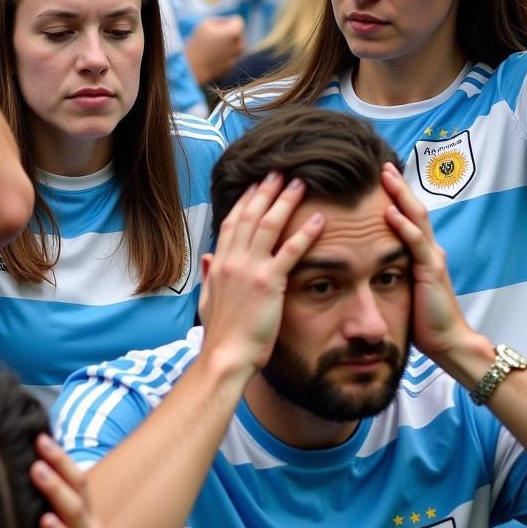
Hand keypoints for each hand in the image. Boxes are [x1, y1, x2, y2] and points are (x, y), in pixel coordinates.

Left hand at [31, 436, 153, 527]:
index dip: (61, 458)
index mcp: (87, 526)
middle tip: (37, 438)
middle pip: (77, 488)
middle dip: (58, 461)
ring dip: (55, 489)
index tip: (40, 433)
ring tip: (37, 469)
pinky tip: (45, 521)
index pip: (76, 483)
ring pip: (73, 514)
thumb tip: (15, 511)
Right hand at [185, 15, 245, 82]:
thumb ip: (220, 21)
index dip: (225, 22)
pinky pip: (230, 58)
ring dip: (227, 45)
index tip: (215, 28)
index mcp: (235, 32)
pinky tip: (212, 59)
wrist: (192, 70)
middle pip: (237, 34)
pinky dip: (224, 57)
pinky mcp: (232, 69)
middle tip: (212, 38)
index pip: (237, 21)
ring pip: (235, 46)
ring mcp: (237, 59)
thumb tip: (227, 25)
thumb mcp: (205, 24)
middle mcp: (240, 45)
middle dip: (228, 34)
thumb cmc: (198, 44)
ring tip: (212, 49)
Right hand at [199, 173, 323, 376]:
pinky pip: (290, 251)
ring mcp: (249, 269)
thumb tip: (207, 257)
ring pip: (269, 225)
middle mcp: (231, 260)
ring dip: (285, 201)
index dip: (245, 201)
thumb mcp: (207, 300)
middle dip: (266, 191)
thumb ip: (208, 276)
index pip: (232, 222)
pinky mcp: (268, 283)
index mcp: (219, 263)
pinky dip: (305, 232)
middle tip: (279, 172)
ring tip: (300, 183)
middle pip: (250, 215)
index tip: (256, 186)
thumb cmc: (221, 334)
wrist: (225, 355)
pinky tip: (319, 218)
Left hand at [381, 163, 470, 360]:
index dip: (396, 196)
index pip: (409, 216)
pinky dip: (404, 226)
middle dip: (398, 186)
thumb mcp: (401, 287)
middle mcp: (429, 249)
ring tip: (385, 177)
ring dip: (400, 196)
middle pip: (414, 209)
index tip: (378, 178)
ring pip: (417, 219)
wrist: (446, 341)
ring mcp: (431, 258)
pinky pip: (416, 244)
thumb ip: (390, 270)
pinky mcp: (430, 271)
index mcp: (421, 252)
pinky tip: (391, 213)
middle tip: (381, 165)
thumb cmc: (422, 318)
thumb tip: (366, 262)